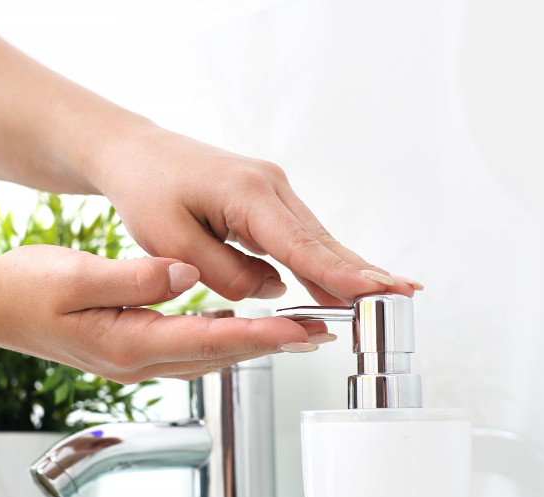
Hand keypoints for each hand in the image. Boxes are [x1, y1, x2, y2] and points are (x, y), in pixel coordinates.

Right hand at [0, 245, 330, 382]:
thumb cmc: (26, 288)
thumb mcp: (76, 274)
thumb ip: (135, 278)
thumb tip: (185, 275)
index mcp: (127, 343)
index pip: (208, 339)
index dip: (260, 335)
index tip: (302, 330)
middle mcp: (136, 361)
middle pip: (218, 355)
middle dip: (272, 346)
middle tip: (321, 334)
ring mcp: (134, 361)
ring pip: (208, 355)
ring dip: (254, 345)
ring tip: (298, 332)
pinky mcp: (131, 351)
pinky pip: (190, 348)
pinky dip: (224, 339)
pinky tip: (241, 327)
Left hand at [93, 126, 421, 305]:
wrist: (137, 153)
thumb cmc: (147, 191)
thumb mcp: (170, 242)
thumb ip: (224, 273)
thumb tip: (273, 290)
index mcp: (246, 195)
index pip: (300, 245)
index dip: (339, 274)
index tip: (374, 292)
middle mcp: (270, 188)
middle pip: (323, 241)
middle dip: (364, 271)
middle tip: (406, 296)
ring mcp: (273, 191)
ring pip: (317, 240)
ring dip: (350, 270)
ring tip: (390, 296)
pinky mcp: (267, 201)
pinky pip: (301, 238)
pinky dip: (323, 262)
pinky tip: (347, 285)